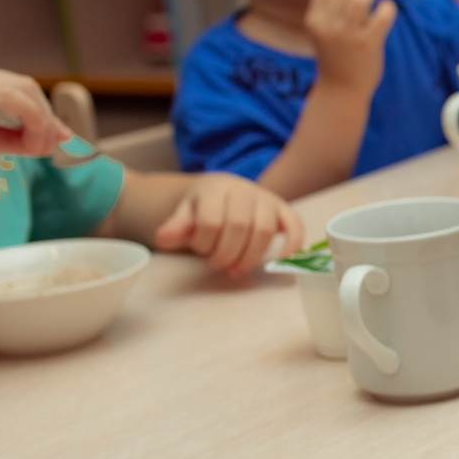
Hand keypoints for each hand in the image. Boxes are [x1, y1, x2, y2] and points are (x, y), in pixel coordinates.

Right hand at [0, 62, 70, 178]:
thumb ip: (5, 138)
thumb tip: (41, 144)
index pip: (17, 89)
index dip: (41, 113)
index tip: (55, 139)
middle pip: (26, 87)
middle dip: (46, 117)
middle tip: (50, 147)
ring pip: (25, 90)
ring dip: (41, 121)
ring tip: (38, 148)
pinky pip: (15, 98)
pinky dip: (32, 118)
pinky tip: (31, 142)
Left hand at [155, 173, 301, 273]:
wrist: (220, 191)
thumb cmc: (201, 209)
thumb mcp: (184, 215)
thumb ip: (175, 227)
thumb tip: (163, 239)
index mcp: (216, 188)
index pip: (211, 221)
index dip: (204, 244)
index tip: (199, 251)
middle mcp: (244, 190)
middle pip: (239, 226)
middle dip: (226, 253)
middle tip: (217, 266)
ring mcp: (266, 199)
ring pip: (264, 230)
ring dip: (251, 256)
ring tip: (237, 270)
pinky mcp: (283, 209)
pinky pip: (295, 225)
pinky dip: (292, 243)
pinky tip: (281, 260)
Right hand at [306, 0, 394, 93]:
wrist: (341, 90)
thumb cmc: (335, 55)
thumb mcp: (324, 30)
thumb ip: (331, 6)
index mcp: (314, 18)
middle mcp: (328, 25)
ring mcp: (347, 36)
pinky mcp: (368, 45)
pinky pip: (382, 15)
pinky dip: (388, 6)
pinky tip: (387, 8)